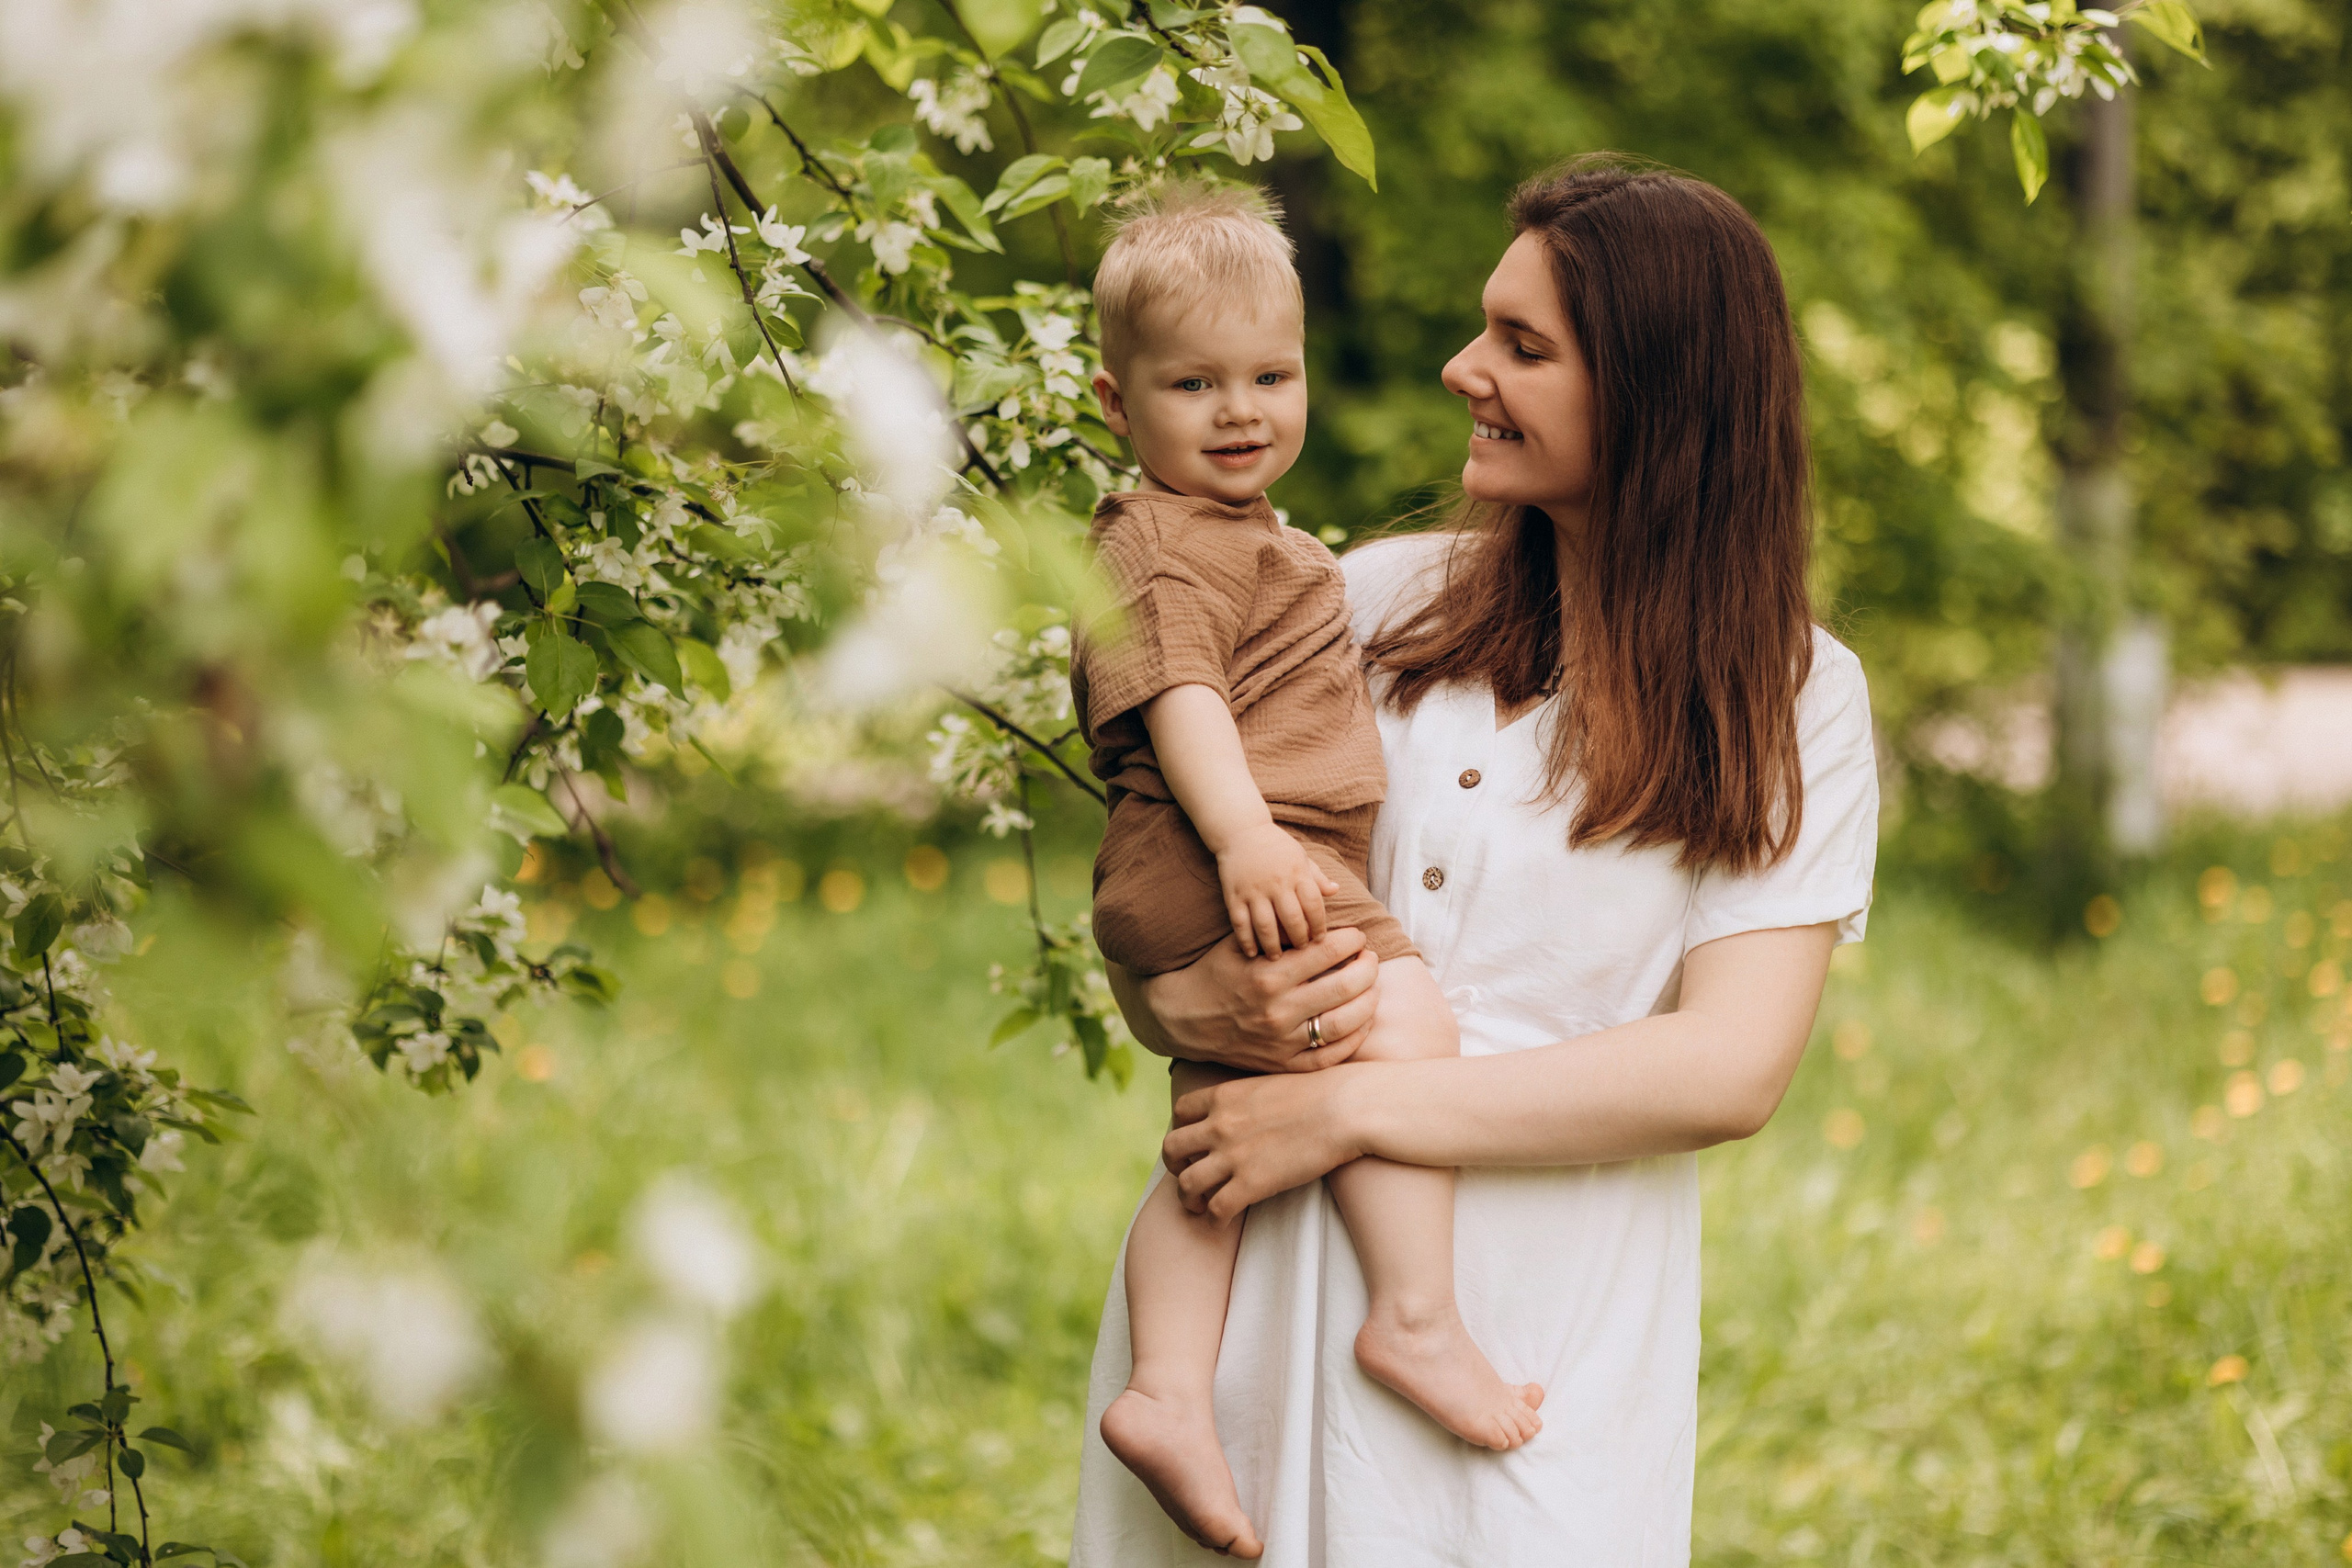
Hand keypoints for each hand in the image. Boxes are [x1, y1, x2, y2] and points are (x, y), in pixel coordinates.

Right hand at [1118, 930, 1380, 1074]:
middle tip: (1370, 959)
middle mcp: (1277, 1008)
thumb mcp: (1241, 944)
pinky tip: (1362, 1020)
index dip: (1352, 941)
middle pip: (1344, 986)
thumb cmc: (1214, 973)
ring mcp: (1281, 1040)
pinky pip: (1330, 1056)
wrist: (1181, 1018)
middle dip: (1367, 968)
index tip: (1357, 937)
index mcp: (1268, 974)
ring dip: (1368, 1001)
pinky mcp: (1282, 1063)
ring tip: (1373, 987)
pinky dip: (1354, 1038)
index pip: (1327, 951)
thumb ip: (1280, 932)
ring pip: (1345, 1023)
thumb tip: (1322, 914)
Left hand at [1162, 1067, 1373, 1219]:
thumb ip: (1250, 1098)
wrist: (1346, 1108)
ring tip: (1199, 1206)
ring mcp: (1232, 1155)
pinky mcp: (1252, 1184)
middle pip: (1172, 1148)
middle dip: (1175, 1166)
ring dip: (1188, 1199)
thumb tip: (1252, 1110)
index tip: (1194, 1143)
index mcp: (1224, 1095)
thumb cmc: (1323, 1092)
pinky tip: (1223, 1222)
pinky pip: (1216, 1210)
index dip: (1181, 1128)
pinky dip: (1214, 1220)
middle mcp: (1219, 1124)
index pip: (1180, 1111)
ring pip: (1186, 1185)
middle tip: (1188, 1176)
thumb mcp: (1273, 1082)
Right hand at [1214, 822, 1338, 956]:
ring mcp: (1253, 890)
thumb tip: (1336, 890)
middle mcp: (1276, 882)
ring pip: (1266, 925)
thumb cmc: (1276, 846)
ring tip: (1277, 958)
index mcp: (1297, 872)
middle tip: (1301, 952)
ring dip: (1273, 945)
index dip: (1318, 925)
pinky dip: (1246, 940)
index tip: (1320, 940)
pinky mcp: (1233, 895)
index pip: (1313, 904)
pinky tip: (1251, 953)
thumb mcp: (1300, 856)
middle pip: (1292, 919)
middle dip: (1299, 939)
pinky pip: (1240, 922)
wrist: (1241, 831)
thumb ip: (1317, 876)